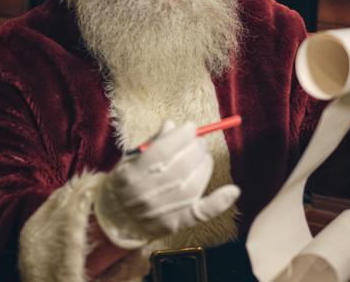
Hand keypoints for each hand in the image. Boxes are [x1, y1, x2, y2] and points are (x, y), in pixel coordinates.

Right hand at [94, 120, 239, 248]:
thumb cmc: (124, 183)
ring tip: (202, 156)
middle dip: (195, 147)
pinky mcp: (177, 223)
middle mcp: (147, 193)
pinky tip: (233, 190)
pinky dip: (219, 202)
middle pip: (181, 166)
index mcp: (133, 174)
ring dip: (204, 164)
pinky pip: (201, 213)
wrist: (116, 220)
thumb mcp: (130, 159)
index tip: (190, 126)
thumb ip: (153, 142)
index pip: (163, 150)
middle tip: (198, 140)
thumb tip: (173, 125)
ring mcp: (163, 210)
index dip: (182, 135)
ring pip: (193, 184)